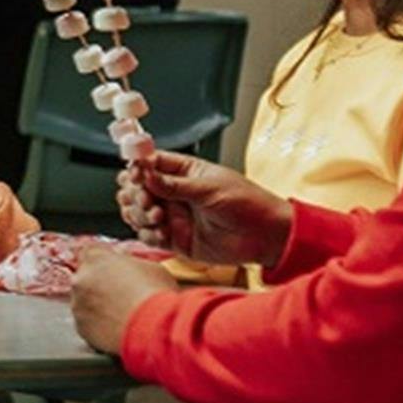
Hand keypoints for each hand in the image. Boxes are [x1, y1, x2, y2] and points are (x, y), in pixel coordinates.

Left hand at [70, 247, 177, 353]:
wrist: (153, 329)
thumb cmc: (156, 295)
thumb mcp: (152, 267)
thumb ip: (132, 264)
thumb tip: (130, 268)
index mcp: (96, 259)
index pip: (89, 252)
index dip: (103, 261)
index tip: (112, 268)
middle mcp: (80, 280)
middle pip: (86, 278)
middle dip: (100, 284)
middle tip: (121, 293)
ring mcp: (77, 305)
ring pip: (84, 301)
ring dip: (98, 305)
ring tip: (122, 313)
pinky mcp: (81, 328)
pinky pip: (87, 322)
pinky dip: (98, 325)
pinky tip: (118, 327)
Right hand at [125, 152, 293, 268]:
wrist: (265, 237)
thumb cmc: (248, 203)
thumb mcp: (210, 188)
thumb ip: (174, 184)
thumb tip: (146, 174)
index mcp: (184, 172)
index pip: (150, 164)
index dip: (138, 169)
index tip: (136, 175)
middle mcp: (174, 193)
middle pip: (137, 189)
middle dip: (136, 195)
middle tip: (148, 201)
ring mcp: (173, 216)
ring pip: (137, 212)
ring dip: (140, 215)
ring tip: (158, 218)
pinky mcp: (174, 238)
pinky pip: (148, 236)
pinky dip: (148, 235)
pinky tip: (162, 233)